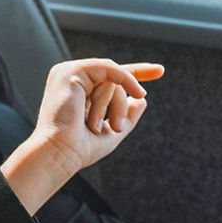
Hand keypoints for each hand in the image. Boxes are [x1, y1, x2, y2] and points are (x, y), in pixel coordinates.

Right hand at [31, 58, 163, 172]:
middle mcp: (70, 80)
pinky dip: (125, 79)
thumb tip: (141, 100)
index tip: (160, 71)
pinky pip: (108, 69)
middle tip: (117, 127)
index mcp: (75, 92)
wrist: (61, 153)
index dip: (136, 72)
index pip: (109, 77)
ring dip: (116, 104)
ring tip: (109, 125)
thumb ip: (126, 115)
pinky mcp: (71, 72)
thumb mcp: (111, 131)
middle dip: (121, 103)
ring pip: (111, 77)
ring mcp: (68, 74)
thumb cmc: (79, 148)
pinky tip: (137, 92)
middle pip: (113, 80)